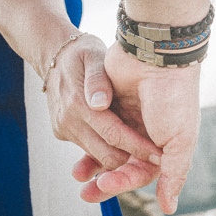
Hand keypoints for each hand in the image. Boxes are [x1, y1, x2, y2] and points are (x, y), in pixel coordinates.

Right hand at [44, 32, 161, 176]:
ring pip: (99, 157)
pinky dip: (107, 151)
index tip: (161, 156)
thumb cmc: (82, 54)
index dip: (138, 148)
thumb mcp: (94, 56)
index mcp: (78, 102)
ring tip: (147, 155)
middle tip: (158, 159)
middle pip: (106, 155)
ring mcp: (64, 130)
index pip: (113, 134)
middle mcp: (69, 121)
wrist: (54, 56)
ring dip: (122, 160)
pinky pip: (89, 151)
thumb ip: (98, 78)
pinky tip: (127, 146)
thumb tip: (99, 103)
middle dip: (132, 161)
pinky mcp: (63, 134)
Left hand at [73, 41, 200, 213]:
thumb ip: (174, 175)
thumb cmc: (174, 100)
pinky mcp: (110, 104)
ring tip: (78, 175)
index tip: (106, 184)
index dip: (125, 181)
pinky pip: (97, 128)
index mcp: (166, 146)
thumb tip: (169, 209)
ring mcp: (128, 119)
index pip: (143, 173)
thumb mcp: (180, 141)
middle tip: (86, 193)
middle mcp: (147, 135)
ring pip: (108, 150)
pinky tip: (78, 149)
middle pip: (123, 166)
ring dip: (93, 164)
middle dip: (106, 180)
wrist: (156, 57)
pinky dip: (88, 139)